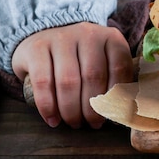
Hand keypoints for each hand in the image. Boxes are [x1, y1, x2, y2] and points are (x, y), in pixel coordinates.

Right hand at [12, 22, 132, 128]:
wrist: (45, 35)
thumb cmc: (81, 57)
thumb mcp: (103, 60)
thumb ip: (114, 79)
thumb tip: (121, 112)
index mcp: (111, 38)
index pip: (120, 68)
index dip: (116, 95)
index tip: (111, 115)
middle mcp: (88, 34)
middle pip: (93, 76)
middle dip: (92, 107)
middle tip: (91, 124)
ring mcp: (61, 38)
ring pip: (68, 81)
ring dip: (71, 110)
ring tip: (73, 123)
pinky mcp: (37, 47)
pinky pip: (43, 82)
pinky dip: (48, 106)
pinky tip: (52, 119)